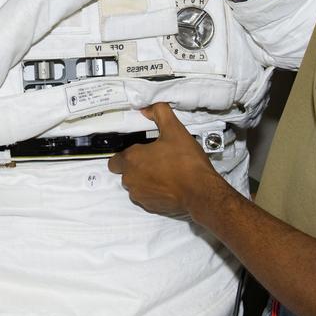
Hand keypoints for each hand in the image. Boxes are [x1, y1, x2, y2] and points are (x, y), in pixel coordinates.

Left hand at [107, 103, 225, 218]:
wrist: (200, 190)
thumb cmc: (186, 162)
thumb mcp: (174, 129)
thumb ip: (159, 113)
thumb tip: (148, 108)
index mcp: (132, 160)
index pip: (115, 160)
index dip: (126, 155)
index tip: (139, 151)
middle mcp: (131, 180)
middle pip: (125, 172)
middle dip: (137, 166)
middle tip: (155, 159)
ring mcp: (140, 195)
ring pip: (135, 185)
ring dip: (144, 179)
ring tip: (163, 171)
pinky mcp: (150, 207)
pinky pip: (146, 197)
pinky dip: (154, 191)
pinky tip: (168, 184)